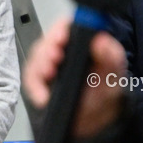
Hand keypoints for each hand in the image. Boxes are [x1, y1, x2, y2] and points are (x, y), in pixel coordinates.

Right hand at [23, 18, 125, 136]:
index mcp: (82, 40)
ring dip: (38, 70)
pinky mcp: (38, 76)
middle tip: (51, 65)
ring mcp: (48, 62)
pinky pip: (30, 77)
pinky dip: (34, 86)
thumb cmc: (103, 91)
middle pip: (46, 42)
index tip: (60, 41)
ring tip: (46, 78)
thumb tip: (101, 41)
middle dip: (45, 54)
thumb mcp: (113, 74)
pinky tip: (42, 95)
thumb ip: (110, 57)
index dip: (60, 30)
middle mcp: (62, 48)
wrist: (93, 115)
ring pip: (35, 59)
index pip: (66, 26)